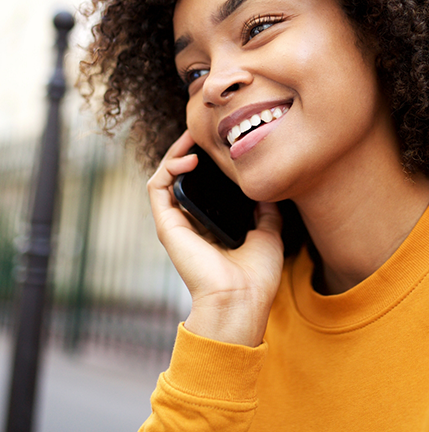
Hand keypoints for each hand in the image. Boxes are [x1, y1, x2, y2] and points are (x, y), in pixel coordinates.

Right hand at [147, 130, 284, 345]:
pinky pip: (156, 188)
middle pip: (183, 178)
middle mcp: (191, 222)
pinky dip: (168, 167)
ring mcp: (177, 223)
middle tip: (207, 132)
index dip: (210, 163)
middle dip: (191, 151)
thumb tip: (269, 189)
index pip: (204, 186)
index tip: (224, 143)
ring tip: (194, 137)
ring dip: (176, 153)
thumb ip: (266, 210)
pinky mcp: (166, 225)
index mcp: (212, 225)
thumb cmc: (256, 275)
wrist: (241, 300)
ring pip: (166, 177)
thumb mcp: (269, 232)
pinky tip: (189, 157)